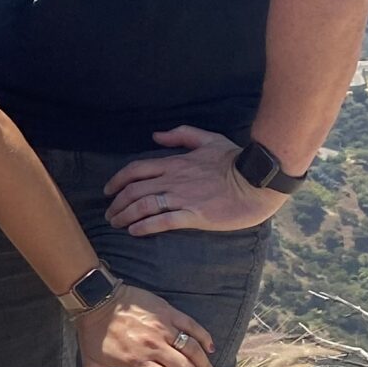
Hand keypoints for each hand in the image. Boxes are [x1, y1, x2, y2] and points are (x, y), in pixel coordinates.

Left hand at [76, 283, 215, 366]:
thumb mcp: (90, 364)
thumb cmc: (93, 333)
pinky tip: (211, 348)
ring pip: (192, 349)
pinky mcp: (168, 312)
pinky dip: (204, 338)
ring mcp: (163, 328)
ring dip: (204, 364)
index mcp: (137, 361)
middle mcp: (154, 346)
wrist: (96, 298)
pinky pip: (192, 326)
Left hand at [103, 127, 286, 235]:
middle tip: (109, 214)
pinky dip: (145, 227)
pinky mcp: (195, 216)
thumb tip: (156, 135)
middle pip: (134, 191)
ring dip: (126, 216)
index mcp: (174, 163)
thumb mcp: (208, 139)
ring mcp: (183, 199)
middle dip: (116, 203)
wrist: (258, 180)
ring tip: (117, 224)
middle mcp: (173, 181)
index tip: (108, 191)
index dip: (117, 180)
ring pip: (143, 207)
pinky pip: (163, 222)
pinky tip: (136, 232)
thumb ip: (181, 134)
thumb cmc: (235, 160)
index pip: (136, 170)